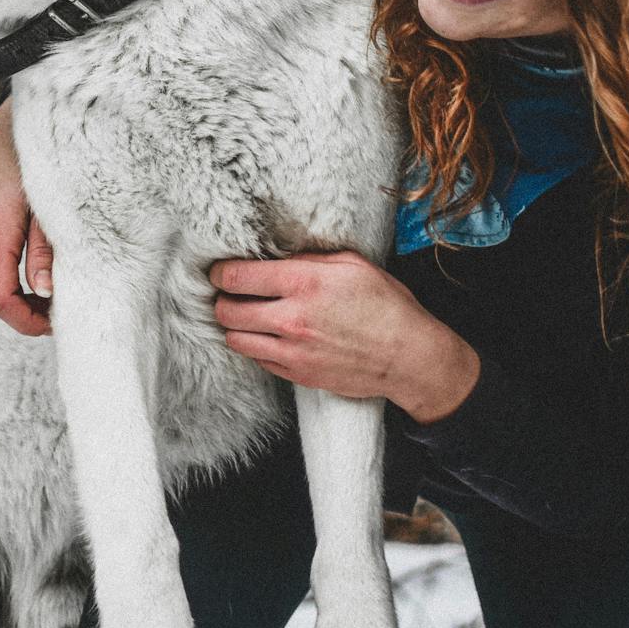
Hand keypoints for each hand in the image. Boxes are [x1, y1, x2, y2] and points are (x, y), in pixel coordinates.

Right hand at [0, 96, 55, 335]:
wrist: (11, 124)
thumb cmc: (36, 160)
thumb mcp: (50, 205)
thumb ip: (46, 251)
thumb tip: (45, 292)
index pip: (1, 302)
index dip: (29, 322)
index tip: (59, 323)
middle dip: (30, 312)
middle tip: (68, 308)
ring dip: (24, 296)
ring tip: (61, 290)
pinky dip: (16, 279)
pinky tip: (44, 272)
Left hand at [210, 251, 479, 422]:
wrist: (408, 357)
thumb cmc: (387, 305)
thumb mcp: (353, 264)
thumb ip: (310, 258)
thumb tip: (279, 253)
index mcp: (304, 283)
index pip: (236, 277)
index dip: (220, 272)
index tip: (220, 271)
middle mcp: (292, 318)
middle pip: (226, 310)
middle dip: (221, 299)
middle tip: (228, 293)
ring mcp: (292, 351)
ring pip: (235, 339)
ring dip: (234, 325)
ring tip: (244, 315)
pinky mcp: (297, 374)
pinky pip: (257, 359)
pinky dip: (254, 346)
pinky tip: (266, 335)